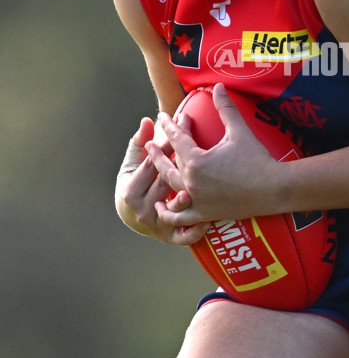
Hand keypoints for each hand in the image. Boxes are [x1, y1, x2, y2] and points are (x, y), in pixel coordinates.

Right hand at [116, 116, 209, 244]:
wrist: (134, 215)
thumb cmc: (136, 182)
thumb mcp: (133, 163)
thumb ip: (139, 142)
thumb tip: (147, 120)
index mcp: (131, 190)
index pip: (151, 164)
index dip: (167, 145)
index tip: (183, 127)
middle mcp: (143, 209)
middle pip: (165, 181)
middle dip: (182, 161)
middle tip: (199, 147)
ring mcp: (158, 225)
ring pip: (174, 208)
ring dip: (184, 199)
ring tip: (194, 191)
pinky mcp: (172, 237)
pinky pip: (185, 235)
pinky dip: (196, 230)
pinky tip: (208, 219)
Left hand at [146, 84, 281, 228]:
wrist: (274, 189)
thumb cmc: (257, 159)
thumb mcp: (239, 131)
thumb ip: (225, 108)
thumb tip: (218, 86)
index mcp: (197, 161)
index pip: (177, 139)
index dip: (169, 126)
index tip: (163, 117)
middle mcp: (191, 182)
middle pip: (169, 163)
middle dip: (161, 150)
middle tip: (151, 142)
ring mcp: (197, 201)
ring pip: (170, 188)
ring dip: (160, 177)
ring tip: (152, 171)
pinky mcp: (205, 214)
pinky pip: (180, 216)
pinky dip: (169, 213)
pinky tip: (161, 208)